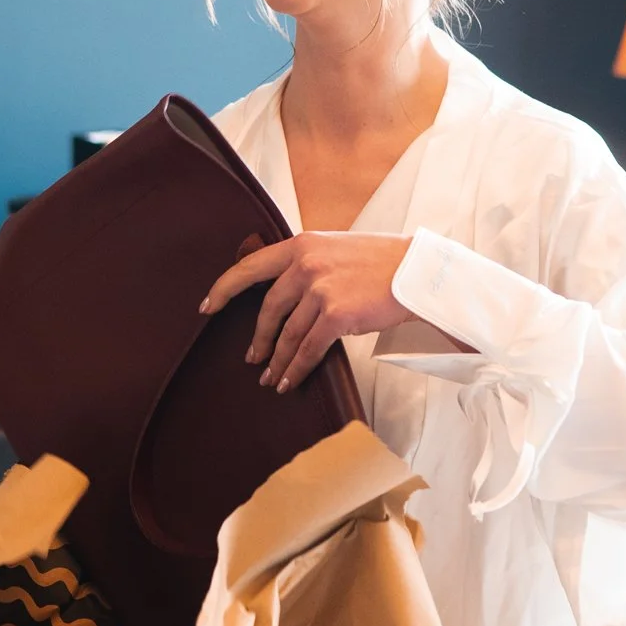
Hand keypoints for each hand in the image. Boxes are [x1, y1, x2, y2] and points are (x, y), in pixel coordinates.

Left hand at [200, 232, 417, 392]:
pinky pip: (308, 349)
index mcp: (302, 244)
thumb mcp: (336, 248)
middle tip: (252, 357)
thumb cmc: (382, 262)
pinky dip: (296, 369)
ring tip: (270, 377)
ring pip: (287, 334)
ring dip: (276, 360)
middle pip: (268, 308)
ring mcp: (320, 289)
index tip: (207, 306)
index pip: (250, 266)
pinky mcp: (336, 315)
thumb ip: (308, 262)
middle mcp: (306, 264)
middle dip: (258, 338)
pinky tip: (288, 381)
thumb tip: (284, 287)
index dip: (224, 288)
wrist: (418, 272)